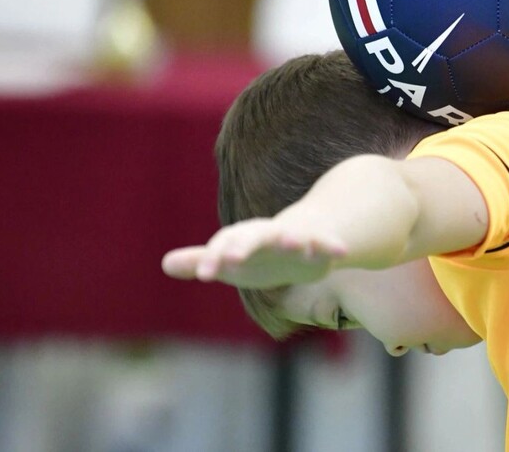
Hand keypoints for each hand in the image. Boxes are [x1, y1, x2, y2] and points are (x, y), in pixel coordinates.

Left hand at [162, 218, 347, 288]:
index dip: (212, 259)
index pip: (223, 247)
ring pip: (292, 236)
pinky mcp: (318, 244)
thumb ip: (202, 260)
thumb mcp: (231, 261)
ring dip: (293, 238)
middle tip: (233, 259)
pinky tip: (342, 253)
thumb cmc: (259, 254)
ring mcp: (294, 237)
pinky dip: (331, 246)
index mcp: (243, 239)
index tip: (202, 275)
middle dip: (244, 246)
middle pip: (253, 238)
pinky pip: (326, 244)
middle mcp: (267, 235)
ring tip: (293, 244)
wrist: (301, 239)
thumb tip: (166, 264)